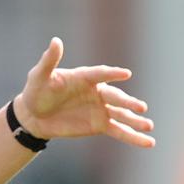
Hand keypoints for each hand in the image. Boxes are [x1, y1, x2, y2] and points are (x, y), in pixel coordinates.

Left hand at [15, 37, 154, 147]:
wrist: (34, 116)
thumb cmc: (36, 91)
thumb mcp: (39, 76)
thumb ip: (49, 61)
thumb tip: (56, 41)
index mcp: (84, 77)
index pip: (101, 74)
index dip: (112, 74)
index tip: (126, 74)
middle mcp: (97, 92)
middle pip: (115, 97)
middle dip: (128, 102)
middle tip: (141, 107)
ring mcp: (101, 109)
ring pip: (121, 115)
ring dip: (135, 120)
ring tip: (149, 126)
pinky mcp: (100, 125)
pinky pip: (119, 131)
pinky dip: (133, 137)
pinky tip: (148, 142)